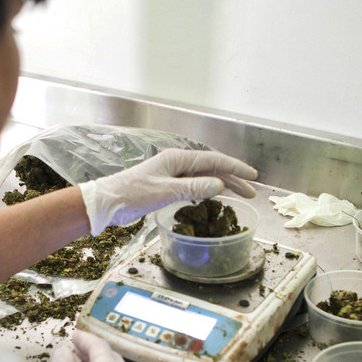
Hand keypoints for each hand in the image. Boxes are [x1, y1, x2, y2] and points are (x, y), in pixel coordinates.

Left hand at [78, 148, 257, 234]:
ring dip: (223, 186)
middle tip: (252, 191)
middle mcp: (177, 164)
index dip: (236, 168)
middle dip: (234, 179)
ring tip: (240, 196)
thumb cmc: (131, 194)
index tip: (253, 176)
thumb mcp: (165, 191)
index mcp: (177, 159)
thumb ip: (193, 188)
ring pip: (204, 178)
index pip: (214, 161)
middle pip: (212, 169)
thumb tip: (220, 185)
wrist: (108, 202)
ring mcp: (172, 174)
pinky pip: (194, 186)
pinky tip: (215, 198)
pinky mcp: (167, 186)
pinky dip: (208, 191)